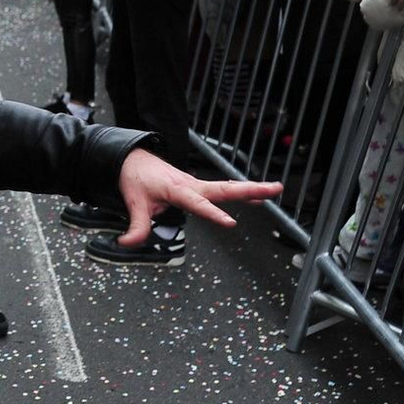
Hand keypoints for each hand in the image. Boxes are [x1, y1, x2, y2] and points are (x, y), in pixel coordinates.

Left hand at [114, 148, 282, 246]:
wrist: (133, 160)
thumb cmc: (135, 178)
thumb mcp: (133, 203)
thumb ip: (136, 225)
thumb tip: (128, 243)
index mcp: (178, 189)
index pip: (199, 204)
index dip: (214, 214)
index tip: (231, 223)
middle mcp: (192, 185)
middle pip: (225, 189)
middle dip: (250, 189)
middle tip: (273, 189)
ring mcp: (197, 184)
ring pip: (228, 187)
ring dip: (251, 188)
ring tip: (275, 190)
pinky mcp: (197, 186)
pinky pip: (223, 189)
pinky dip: (241, 191)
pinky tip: (256, 199)